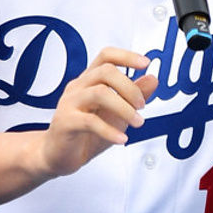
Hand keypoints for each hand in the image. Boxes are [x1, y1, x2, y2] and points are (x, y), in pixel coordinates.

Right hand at [38, 47, 157, 178]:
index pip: (106, 56)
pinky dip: (110, 131)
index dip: (126, 56)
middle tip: (142, 106)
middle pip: (106, 71)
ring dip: (124, 108)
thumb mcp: (117, 114)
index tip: (145, 63)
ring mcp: (69, 103)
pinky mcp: (65, 122)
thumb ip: (134, 96)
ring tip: (137, 122)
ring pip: (99, 93)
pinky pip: (90, 122)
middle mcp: (78, 87)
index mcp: (89, 80)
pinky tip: (122, 139)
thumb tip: (153, 78)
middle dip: (130, 87)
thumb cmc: (87, 133)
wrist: (59, 156)